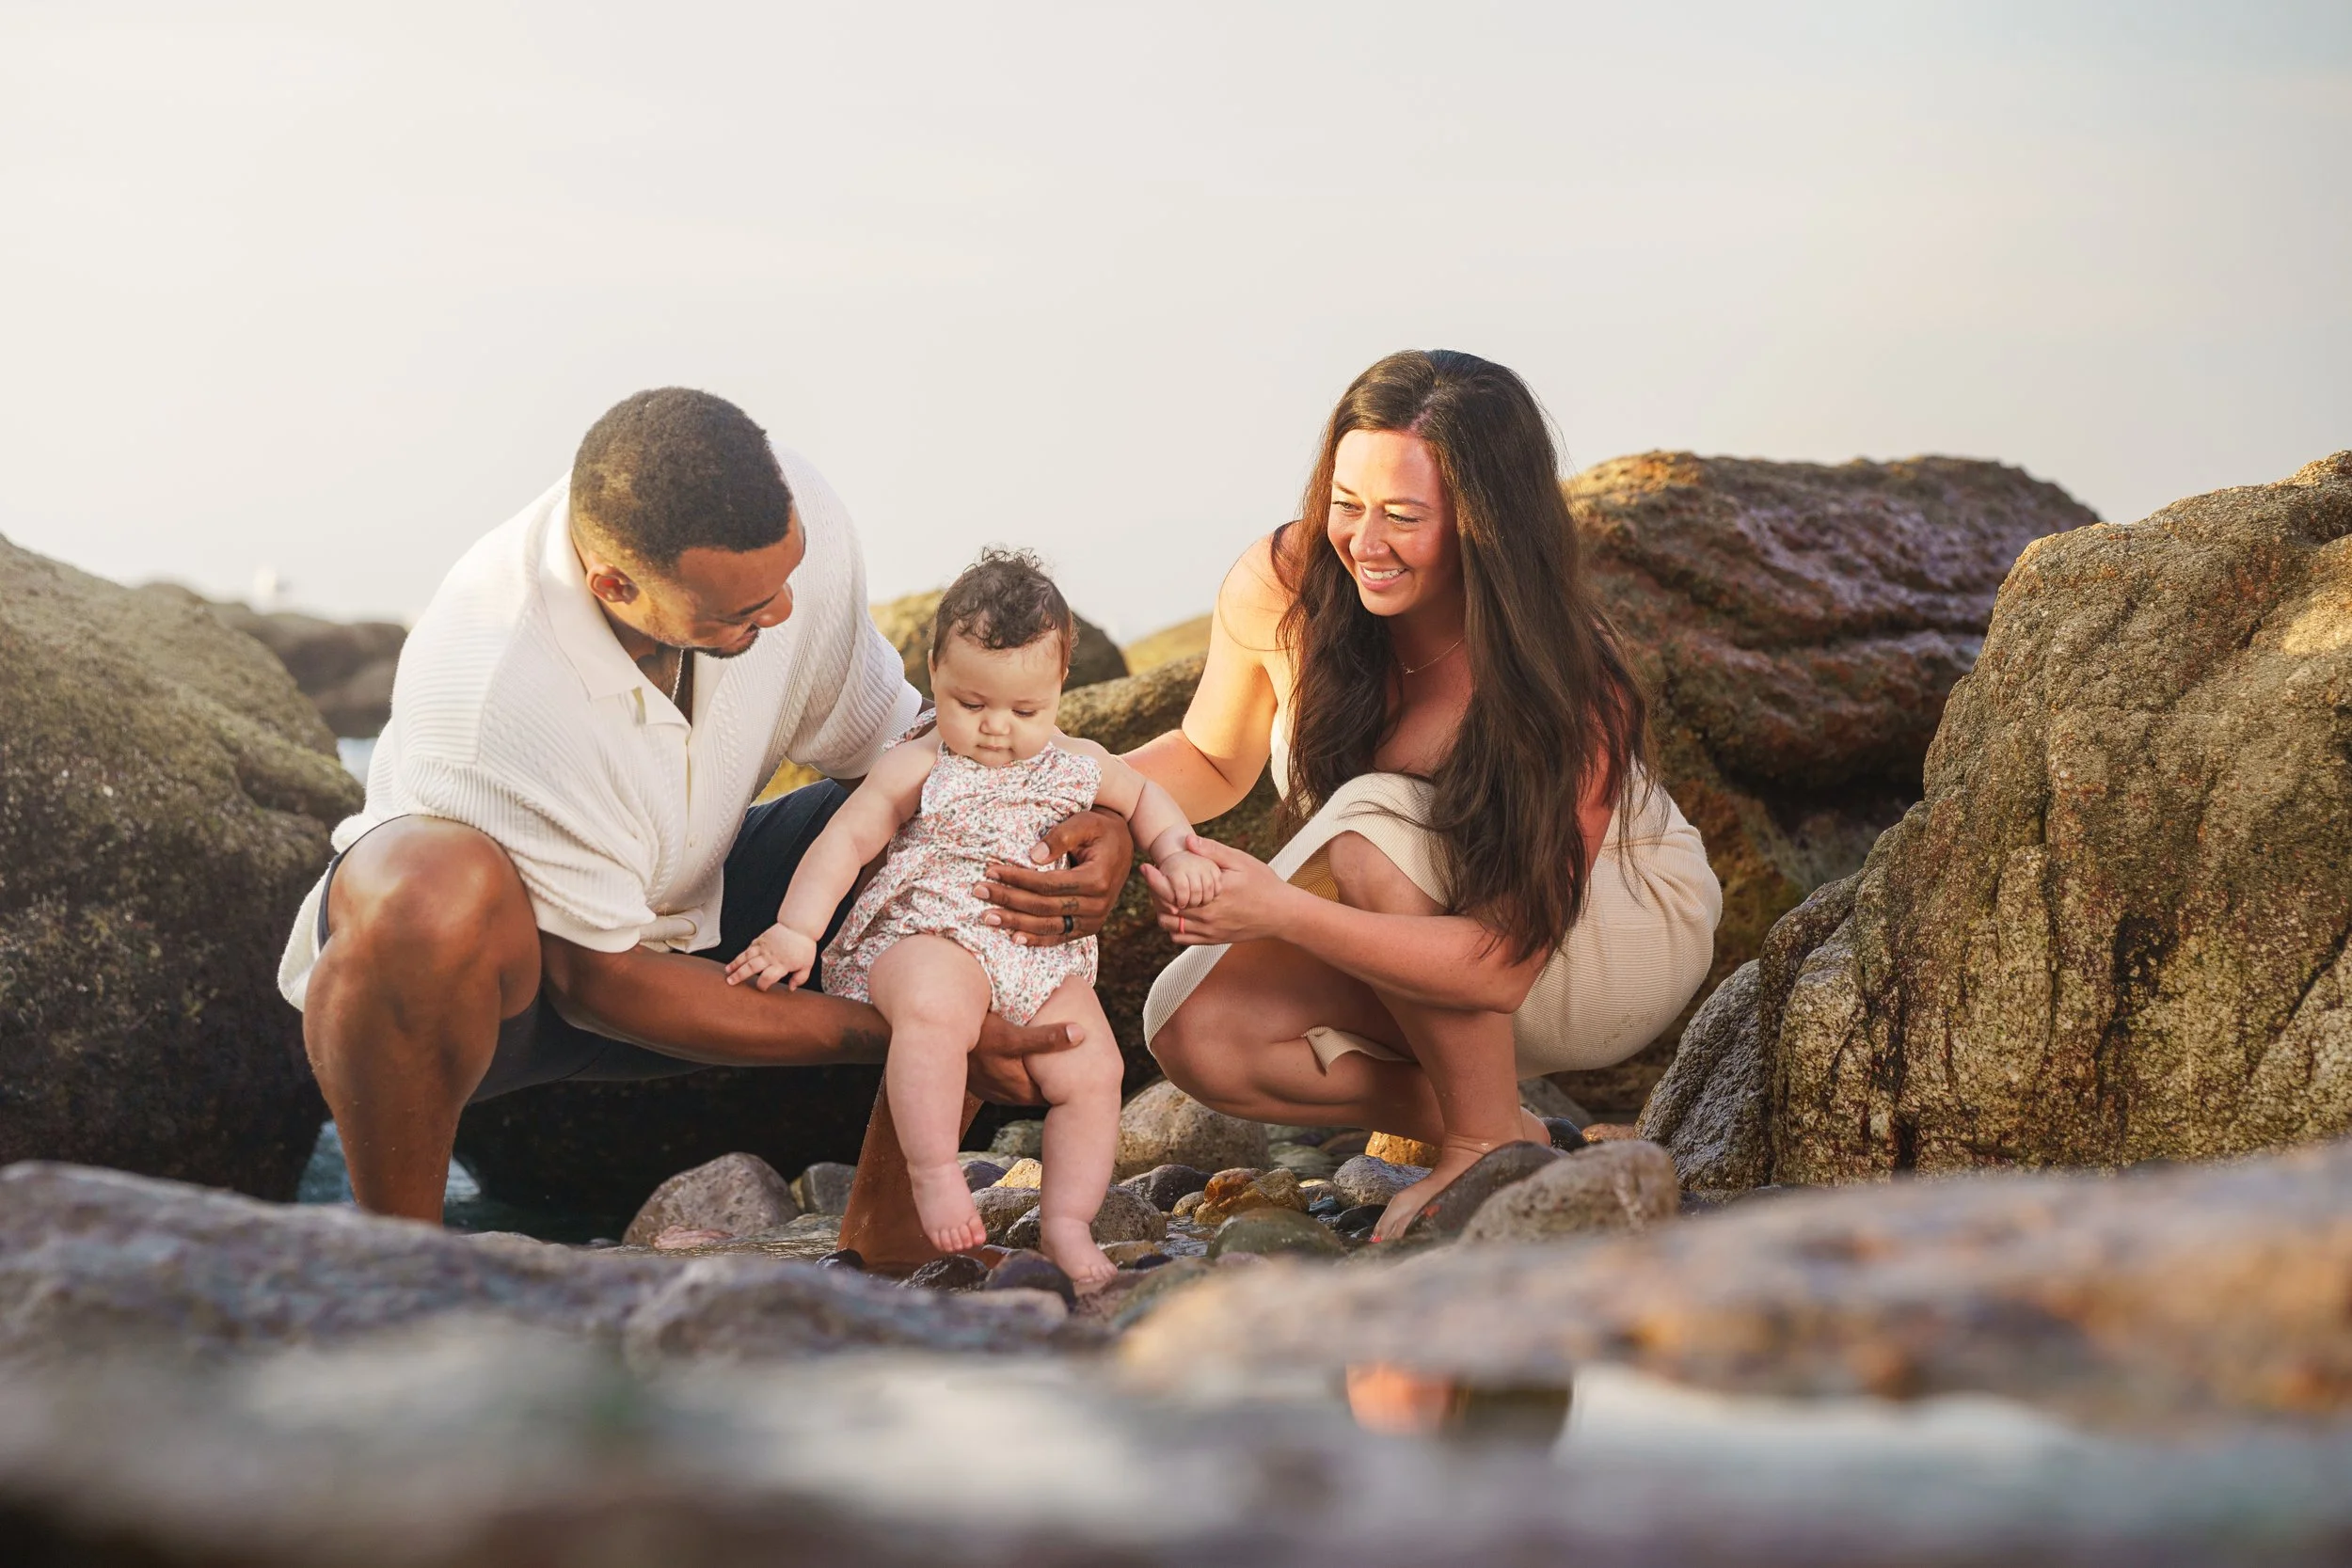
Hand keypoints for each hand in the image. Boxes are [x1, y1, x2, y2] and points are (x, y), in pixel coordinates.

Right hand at [724, 923, 816, 991]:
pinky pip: (749, 947)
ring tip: (727, 971)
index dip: (762, 985)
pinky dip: (742, 954)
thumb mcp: (807, 965)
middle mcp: (769, 957)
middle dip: (739, 976)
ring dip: (736, 964)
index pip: (767, 978)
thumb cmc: (804, 946)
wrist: (799, 926)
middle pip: (751, 968)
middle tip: (730, 982)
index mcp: (781, 965)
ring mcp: (764, 947)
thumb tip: (791, 988)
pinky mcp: (761, 939)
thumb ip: (800, 978)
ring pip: (746, 957)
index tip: (760, 989)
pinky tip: (737, 959)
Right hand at [968, 1009, 1086, 1105]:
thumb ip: (1046, 1038)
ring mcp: (990, 1090)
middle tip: (1071, 1074)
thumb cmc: (975, 1036)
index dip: (1066, 1090)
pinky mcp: (979, 1083)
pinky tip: (1017, 1065)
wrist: (935, 1039)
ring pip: (1019, 1091)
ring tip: (1048, 1069)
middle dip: (1052, 1086)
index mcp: (1018, 1086)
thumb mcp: (1011, 1035)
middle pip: (1036, 1094)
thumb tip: (1079, 1034)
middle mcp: (1005, 1094)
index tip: (1081, 1079)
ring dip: (1032, 1082)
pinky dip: (1014, 1078)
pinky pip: (1003, 1086)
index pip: (1050, 1097)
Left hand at [974, 806, 1134, 946]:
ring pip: (1049, 926)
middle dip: (1008, 900)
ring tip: (987, 917)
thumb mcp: (1085, 822)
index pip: (1047, 884)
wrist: (1122, 845)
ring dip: (1015, 924)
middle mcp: (1097, 904)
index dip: (1017, 879)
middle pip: (1044, 907)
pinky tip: (1013, 938)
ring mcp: (1094, 920)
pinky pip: (1060, 937)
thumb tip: (1033, 856)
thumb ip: (1061, 836)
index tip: (990, 871)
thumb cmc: (1100, 830)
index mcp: (1097, 879)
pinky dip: (1036, 940)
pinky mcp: (1089, 927)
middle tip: (979, 891)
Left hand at [1143, 834, 1297, 945]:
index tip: (1147, 867)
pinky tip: (1178, 911)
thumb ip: (1213, 851)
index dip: (1154, 880)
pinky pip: (1182, 938)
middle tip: (1155, 878)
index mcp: (1212, 894)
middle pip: (1166, 909)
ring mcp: (1209, 931)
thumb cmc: (1263, 883)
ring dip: (1162, 910)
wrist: (1281, 914)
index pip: (1172, 891)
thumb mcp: (1241, 861)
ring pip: (1170, 925)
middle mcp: (1208, 916)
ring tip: (1165, 895)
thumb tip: (1188, 840)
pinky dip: (1173, 926)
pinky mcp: (1212, 940)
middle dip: (1155, 893)